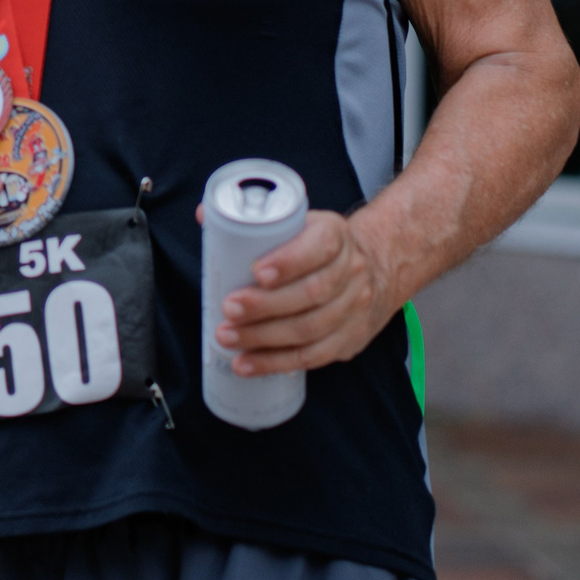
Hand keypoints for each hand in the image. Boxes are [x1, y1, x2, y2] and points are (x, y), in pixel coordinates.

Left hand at [214, 208, 400, 374]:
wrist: (375, 269)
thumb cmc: (315, 247)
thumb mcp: (298, 223)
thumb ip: (253, 220)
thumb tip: (204, 215)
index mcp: (334, 235)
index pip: (319, 246)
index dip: (288, 262)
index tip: (256, 273)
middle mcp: (351, 271)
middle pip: (312, 293)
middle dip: (266, 305)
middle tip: (229, 309)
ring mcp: (354, 307)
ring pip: (312, 328)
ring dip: (264, 338)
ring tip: (228, 337)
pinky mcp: (350, 338)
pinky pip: (314, 356)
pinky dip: (277, 362)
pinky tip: (247, 363)